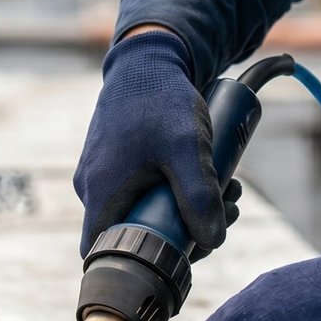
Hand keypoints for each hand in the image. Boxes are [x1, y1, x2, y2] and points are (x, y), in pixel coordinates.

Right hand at [73, 29, 239, 259]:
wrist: (147, 57)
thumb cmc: (159, 99)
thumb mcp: (187, 150)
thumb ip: (200, 197)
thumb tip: (213, 241)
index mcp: (100, 191)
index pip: (103, 251)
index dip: (141, 262)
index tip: (186, 252)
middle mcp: (93, 186)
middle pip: (135, 233)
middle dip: (185, 229)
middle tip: (225, 212)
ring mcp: (102, 172)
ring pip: (143, 208)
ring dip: (186, 206)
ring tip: (227, 187)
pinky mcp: (115, 159)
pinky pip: (141, 188)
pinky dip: (172, 187)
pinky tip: (203, 172)